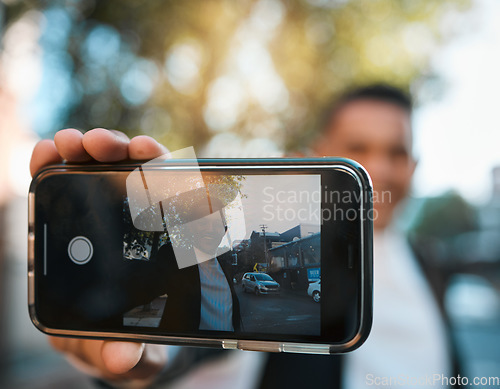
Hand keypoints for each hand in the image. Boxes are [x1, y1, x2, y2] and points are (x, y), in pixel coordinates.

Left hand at [30, 128, 168, 383]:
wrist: (154, 346)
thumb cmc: (125, 351)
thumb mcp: (121, 360)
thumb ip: (117, 359)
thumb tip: (121, 356)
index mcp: (75, 267)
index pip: (57, 209)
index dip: (49, 175)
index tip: (50, 153)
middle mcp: (100, 239)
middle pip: (90, 184)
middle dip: (87, 155)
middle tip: (92, 143)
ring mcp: (134, 227)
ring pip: (127, 179)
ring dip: (126, 154)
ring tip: (132, 146)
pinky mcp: (164, 223)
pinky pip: (162, 190)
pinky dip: (159, 169)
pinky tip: (162, 160)